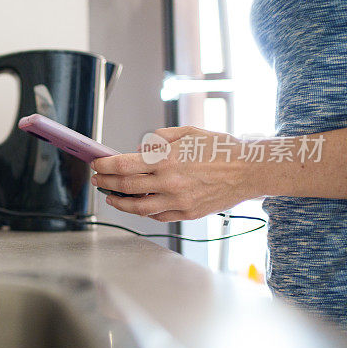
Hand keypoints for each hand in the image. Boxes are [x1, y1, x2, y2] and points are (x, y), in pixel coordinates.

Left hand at [91, 126, 256, 221]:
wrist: (250, 170)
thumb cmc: (220, 148)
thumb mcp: (188, 132)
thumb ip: (159, 139)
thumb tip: (139, 149)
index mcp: (166, 159)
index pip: (123, 165)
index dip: (105, 166)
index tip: (97, 164)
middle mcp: (169, 182)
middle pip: (125, 187)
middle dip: (106, 183)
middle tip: (97, 180)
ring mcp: (178, 201)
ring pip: (138, 207)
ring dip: (119, 203)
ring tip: (110, 197)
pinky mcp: (187, 213)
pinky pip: (158, 216)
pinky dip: (143, 211)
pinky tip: (137, 204)